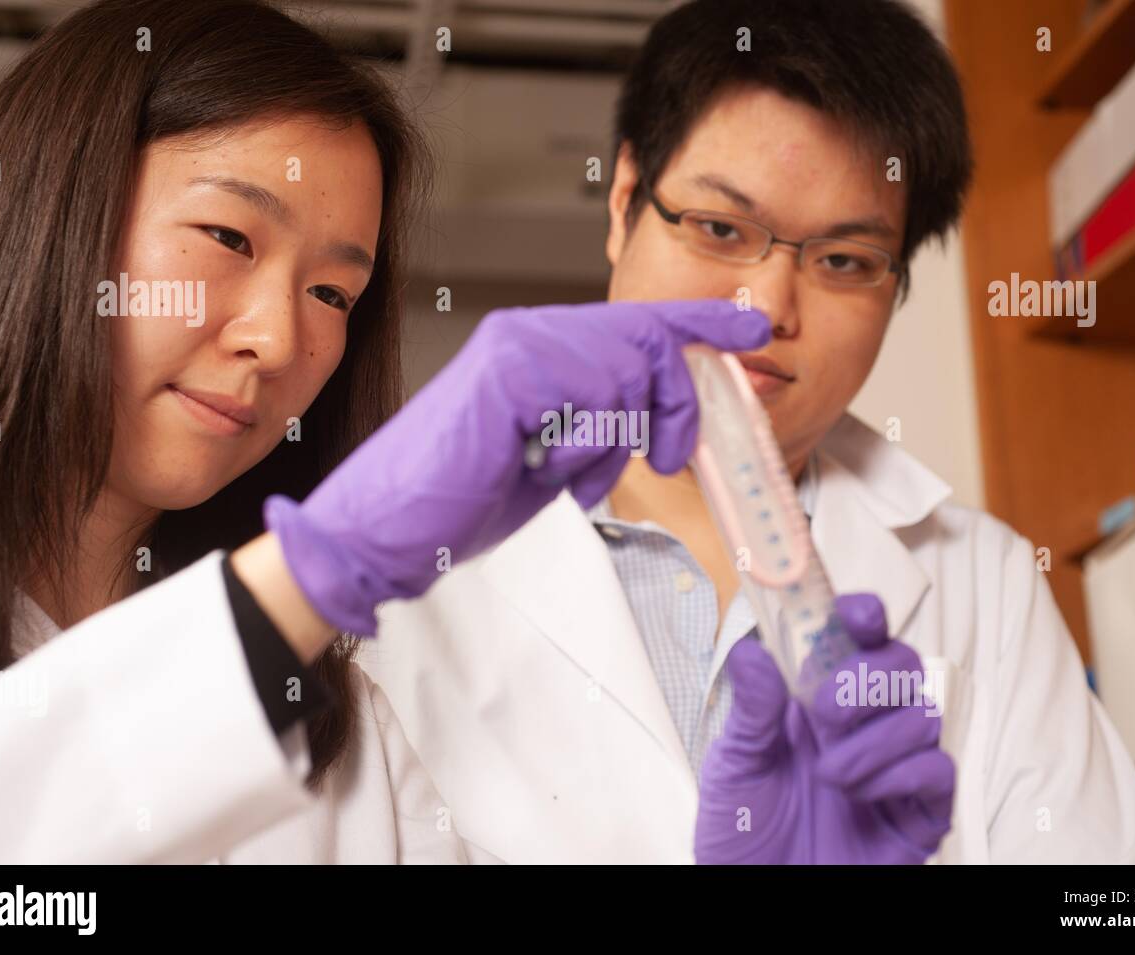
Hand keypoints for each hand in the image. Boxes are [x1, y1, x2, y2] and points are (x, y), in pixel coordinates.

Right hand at [265, 299, 769, 634]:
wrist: (384, 531)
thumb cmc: (460, 500)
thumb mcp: (554, 457)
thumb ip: (604, 423)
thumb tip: (659, 414)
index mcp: (539, 347)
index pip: (635, 324)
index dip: (698, 326)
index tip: (749, 332)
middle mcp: (529, 333)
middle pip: (645, 339)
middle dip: (675, 400)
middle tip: (672, 456)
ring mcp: (517, 348)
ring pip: (627, 370)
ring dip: (615, 438)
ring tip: (563, 471)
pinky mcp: (509, 376)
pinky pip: (594, 398)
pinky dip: (584, 446)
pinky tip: (543, 466)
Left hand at [695, 593, 953, 863]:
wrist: (758, 896)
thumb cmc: (744, 831)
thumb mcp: (736, 765)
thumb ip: (751, 710)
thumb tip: (752, 652)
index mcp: (815, 700)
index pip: (854, 640)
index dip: (863, 615)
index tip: (856, 613)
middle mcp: (862, 725)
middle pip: (901, 664)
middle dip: (867, 679)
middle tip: (825, 713)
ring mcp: (894, 767)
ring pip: (923, 714)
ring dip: (873, 741)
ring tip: (831, 776)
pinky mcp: (919, 814)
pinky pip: (940, 770)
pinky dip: (903, 775)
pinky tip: (865, 794)